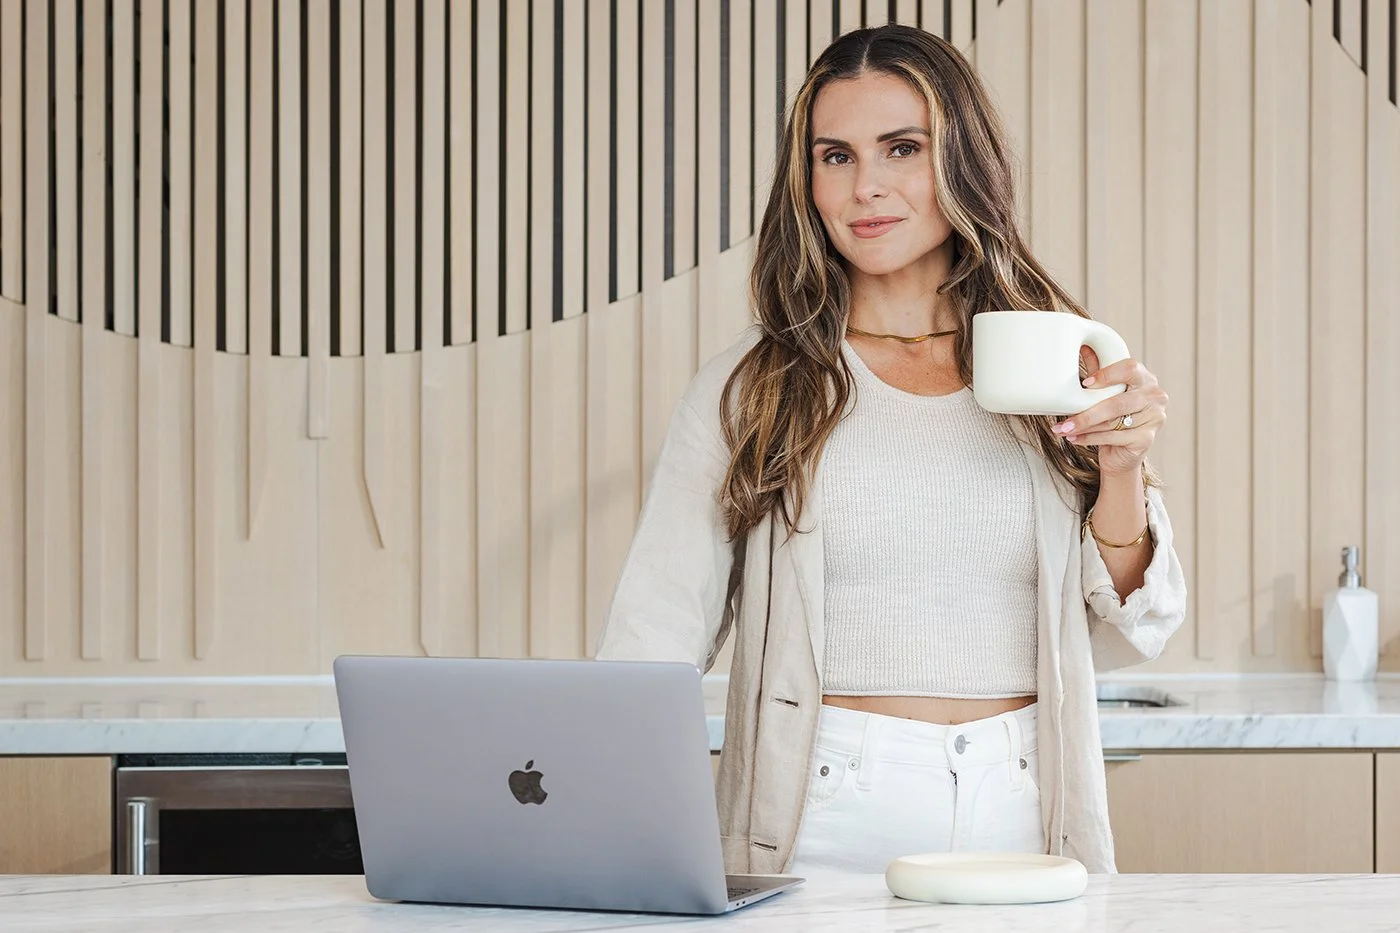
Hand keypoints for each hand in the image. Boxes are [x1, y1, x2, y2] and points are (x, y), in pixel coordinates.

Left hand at [1051, 348, 1168, 477]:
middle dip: (1087, 414)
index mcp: (1145, 378)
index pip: (1130, 368)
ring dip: (1084, 427)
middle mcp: (1155, 396)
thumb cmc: (1113, 417)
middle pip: (1117, 402)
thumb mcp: (1105, 391)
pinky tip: (1075, 438)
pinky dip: (1090, 438)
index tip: (1085, 384)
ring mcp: (1154, 418)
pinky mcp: (1147, 439)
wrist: (1123, 451)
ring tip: (1064, 429)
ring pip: (1112, 422)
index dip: (1107, 374)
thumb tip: (1083, 345)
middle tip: (1064, 421)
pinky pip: (1113, 437)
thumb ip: (1098, 369)